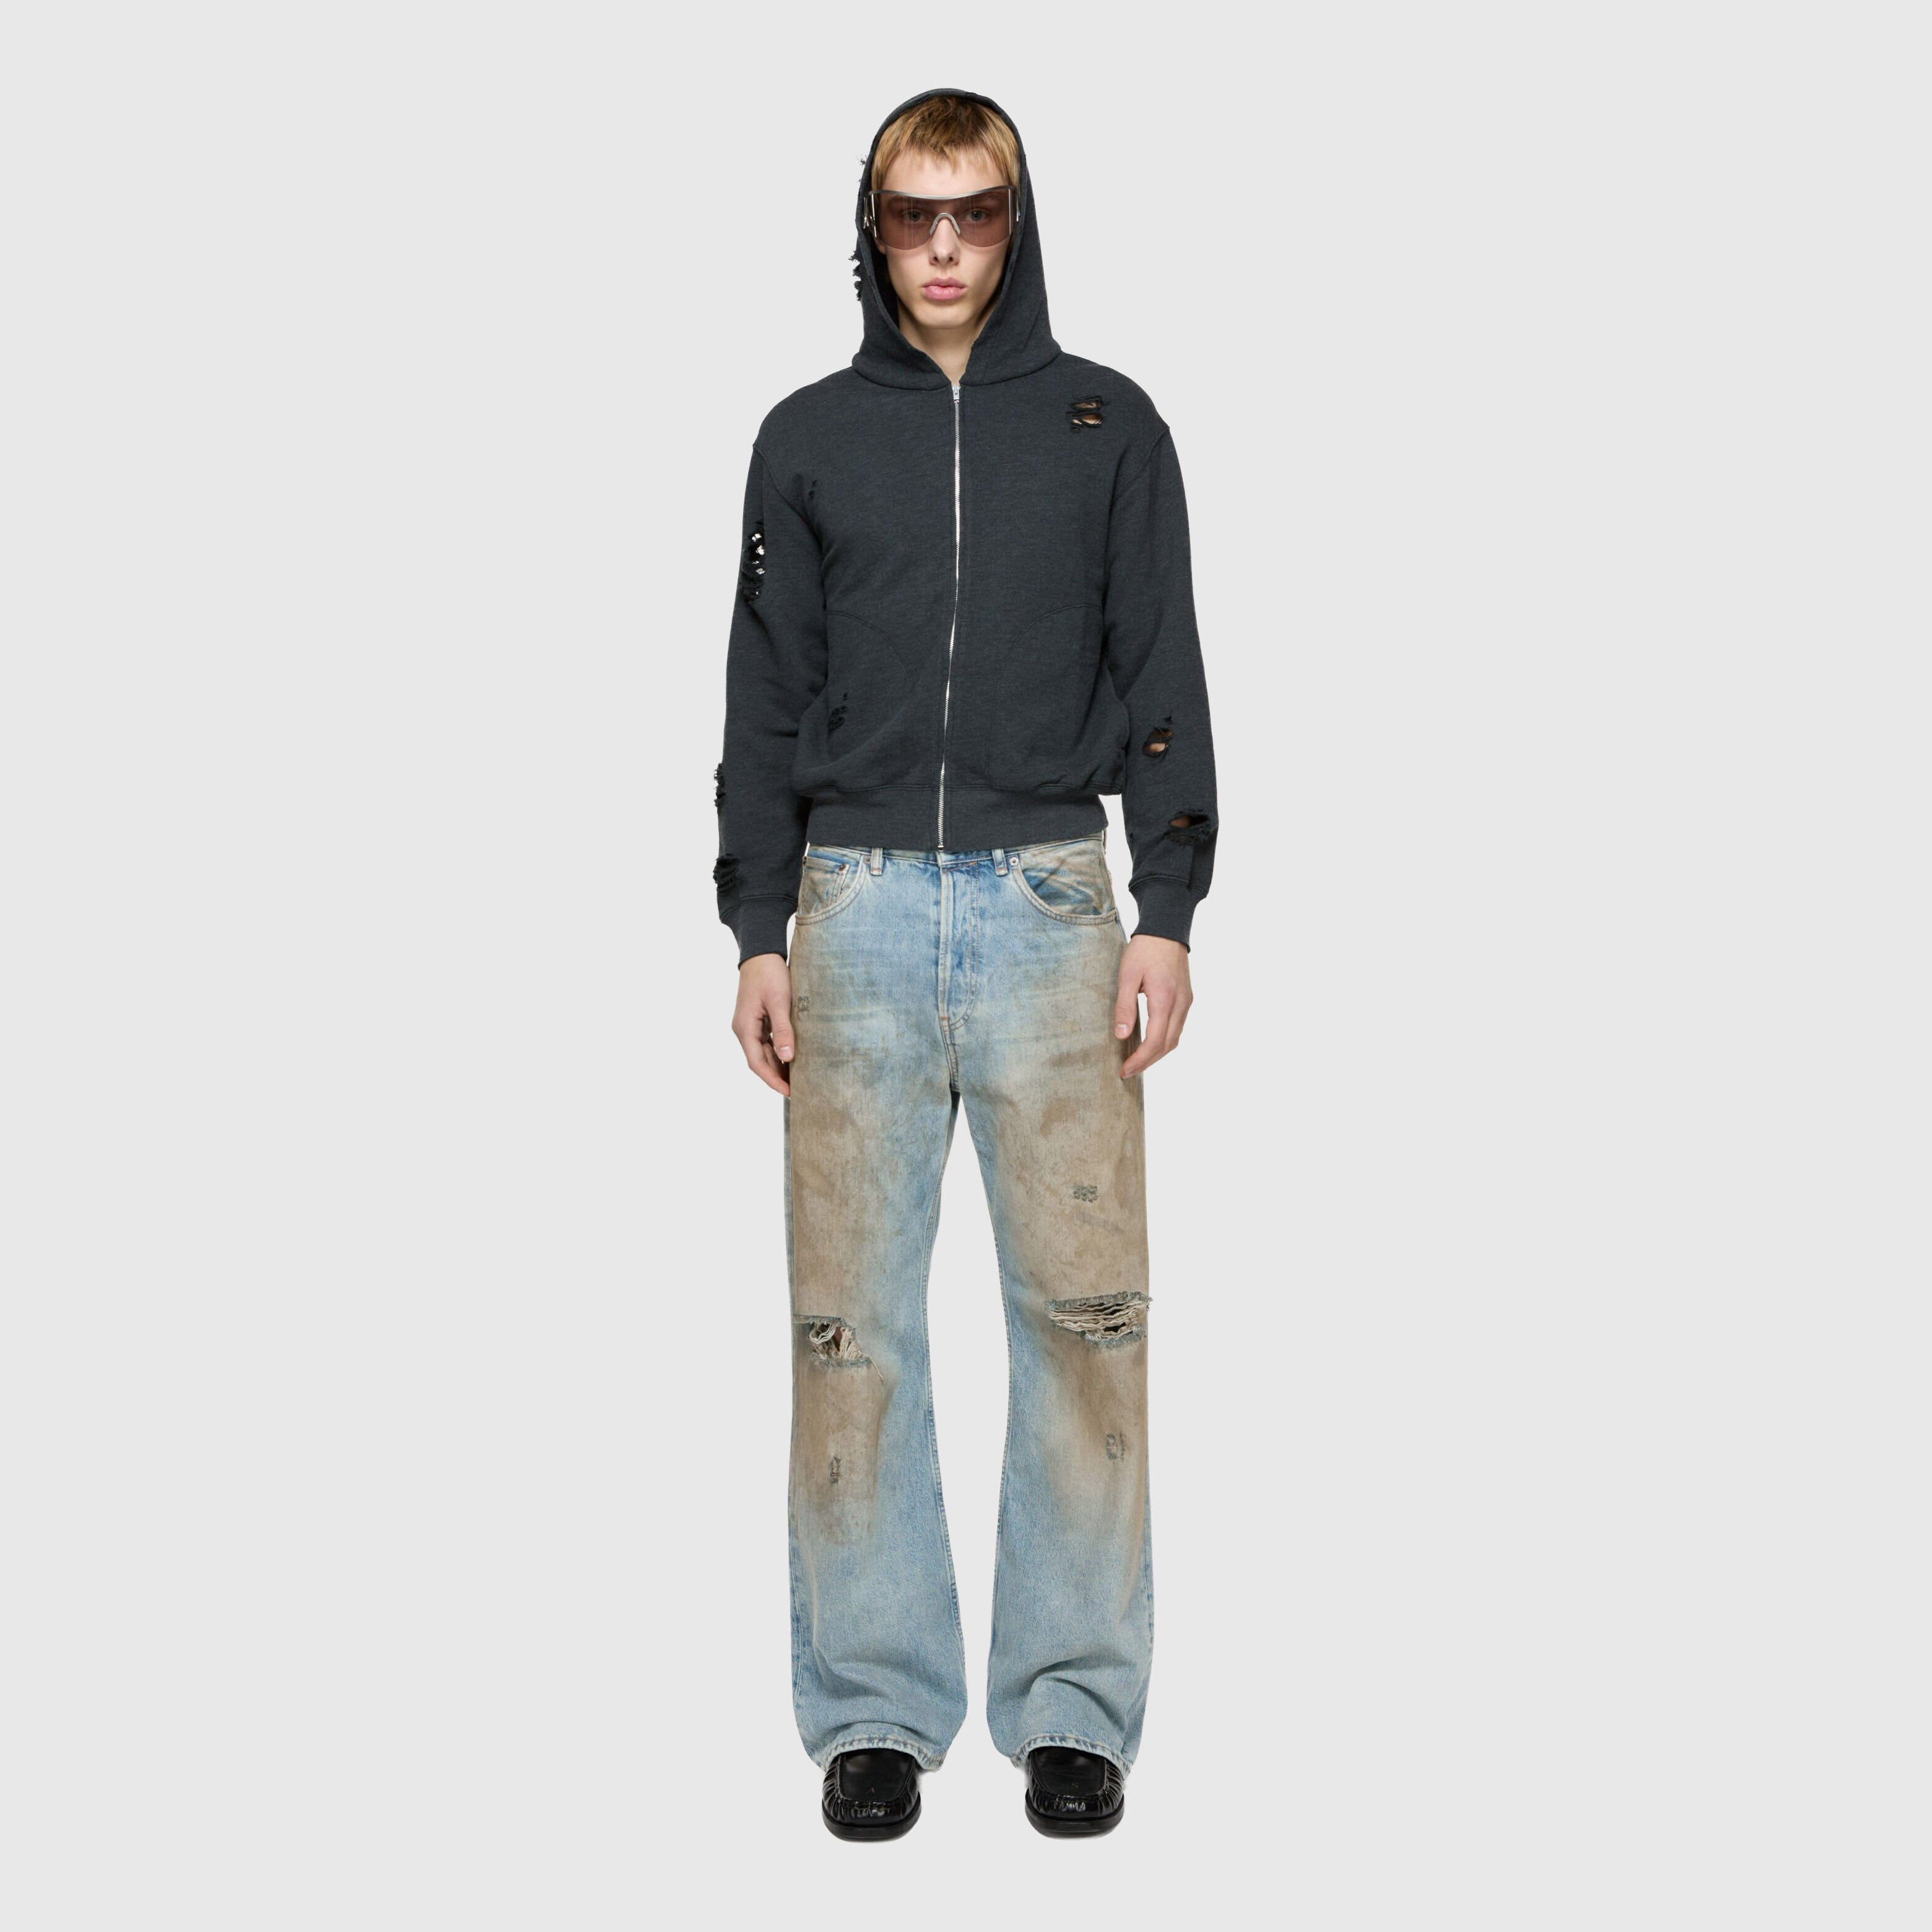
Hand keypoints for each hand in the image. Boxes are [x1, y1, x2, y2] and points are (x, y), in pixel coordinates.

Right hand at [733, 953, 794, 1095]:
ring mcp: (749, 1025)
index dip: (772, 1080)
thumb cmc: (770, 974)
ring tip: (798, 1078)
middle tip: (799, 1090)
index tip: (789, 1093)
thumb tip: (787, 1057)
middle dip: (777, 1077)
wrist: (761, 952)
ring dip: (777, 1066)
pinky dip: (778, 1052)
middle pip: (759, 1061)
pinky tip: (792, 1058)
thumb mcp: (779, 1001)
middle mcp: (743, 1029)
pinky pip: (766, 1042)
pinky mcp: (757, 1020)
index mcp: (744, 1028)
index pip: (756, 1063)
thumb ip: (783, 1029)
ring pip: (763, 1053)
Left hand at [1115, 934, 1192, 1077]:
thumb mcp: (1127, 976)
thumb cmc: (1144, 950)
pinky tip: (1150, 1042)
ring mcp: (1186, 1002)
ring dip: (1157, 1054)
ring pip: (1175, 1039)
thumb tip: (1121, 1035)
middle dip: (1148, 1062)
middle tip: (1128, 1071)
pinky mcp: (1186, 998)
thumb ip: (1124, 1006)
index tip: (1125, 1070)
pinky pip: (1177, 1027)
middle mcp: (1181, 1005)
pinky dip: (1164, 1041)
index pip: (1155, 1041)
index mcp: (1165, 999)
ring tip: (1137, 1061)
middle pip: (1168, 1045)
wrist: (1166, 929)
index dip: (1140, 1059)